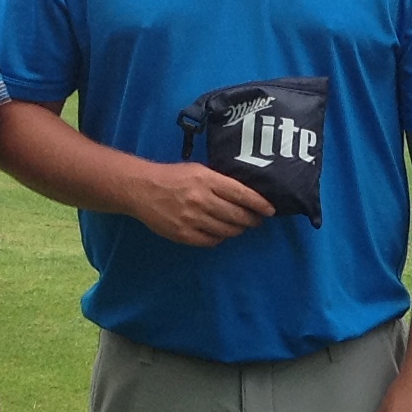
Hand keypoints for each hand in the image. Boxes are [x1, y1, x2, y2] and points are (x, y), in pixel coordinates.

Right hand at [129, 162, 274, 245]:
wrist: (141, 189)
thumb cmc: (173, 177)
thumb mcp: (198, 170)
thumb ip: (220, 181)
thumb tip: (246, 195)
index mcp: (206, 180)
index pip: (241, 194)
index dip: (259, 204)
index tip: (270, 210)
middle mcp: (201, 200)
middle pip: (237, 215)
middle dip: (252, 220)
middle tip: (256, 220)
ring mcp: (192, 219)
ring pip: (227, 230)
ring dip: (238, 229)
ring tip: (239, 226)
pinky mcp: (184, 234)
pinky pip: (211, 241)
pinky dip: (220, 237)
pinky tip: (220, 232)